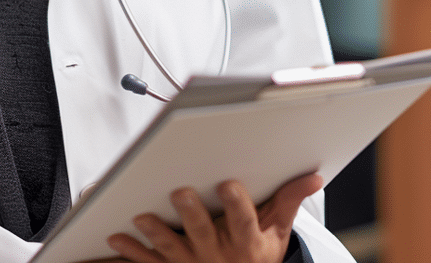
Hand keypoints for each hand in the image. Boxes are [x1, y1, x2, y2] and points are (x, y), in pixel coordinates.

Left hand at [105, 173, 322, 262]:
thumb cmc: (257, 256)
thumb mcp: (277, 232)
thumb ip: (289, 201)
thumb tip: (314, 176)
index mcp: (246, 242)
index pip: (243, 221)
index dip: (236, 204)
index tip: (228, 183)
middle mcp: (218, 255)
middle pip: (203, 232)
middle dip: (191, 213)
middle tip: (180, 191)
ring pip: (173, 248)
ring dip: (157, 233)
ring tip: (142, 217)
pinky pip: (150, 262)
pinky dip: (132, 251)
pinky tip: (116, 237)